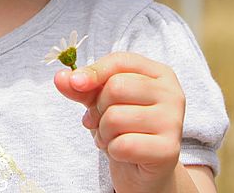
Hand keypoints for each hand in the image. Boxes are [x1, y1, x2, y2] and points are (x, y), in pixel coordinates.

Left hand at [54, 52, 185, 192]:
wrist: (144, 171)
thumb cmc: (125, 128)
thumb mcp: (101, 102)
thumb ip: (82, 87)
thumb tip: (60, 78)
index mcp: (159, 74)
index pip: (120, 61)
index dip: (93, 71)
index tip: (74, 83)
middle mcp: (172, 93)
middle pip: (116, 87)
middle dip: (99, 108)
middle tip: (102, 121)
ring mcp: (173, 121)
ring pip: (116, 117)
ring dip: (103, 132)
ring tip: (112, 137)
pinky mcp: (169, 150)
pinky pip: (124, 145)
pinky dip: (113, 150)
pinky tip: (122, 152)